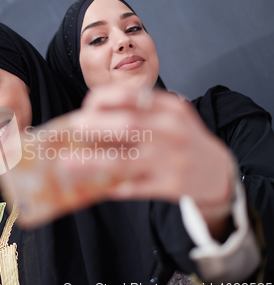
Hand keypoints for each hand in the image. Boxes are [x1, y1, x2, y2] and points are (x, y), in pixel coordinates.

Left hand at [64, 84, 233, 237]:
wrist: (217, 172)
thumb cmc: (180, 139)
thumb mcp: (169, 116)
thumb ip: (139, 111)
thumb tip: (90, 115)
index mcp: (171, 108)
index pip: (133, 96)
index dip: (104, 99)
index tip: (86, 106)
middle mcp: (173, 131)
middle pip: (128, 126)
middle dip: (95, 127)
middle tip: (73, 129)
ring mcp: (172, 161)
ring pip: (125, 162)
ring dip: (92, 163)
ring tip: (66, 163)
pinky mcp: (171, 187)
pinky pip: (133, 188)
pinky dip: (111, 186)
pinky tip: (93, 185)